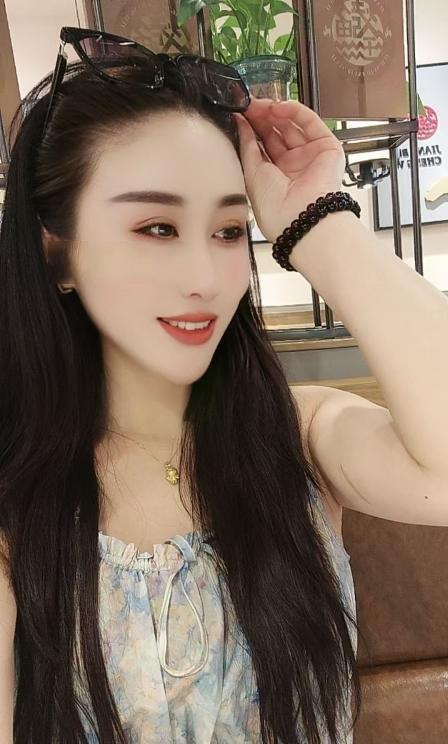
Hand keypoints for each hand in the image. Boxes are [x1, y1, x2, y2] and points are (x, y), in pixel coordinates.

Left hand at [234, 97, 345, 242]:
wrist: (299, 217)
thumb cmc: (275, 208)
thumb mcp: (252, 172)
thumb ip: (247, 145)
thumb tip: (240, 123)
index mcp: (276, 176)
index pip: (264, 144)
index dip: (252, 127)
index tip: (239, 114)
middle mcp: (294, 165)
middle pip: (277, 132)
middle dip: (261, 117)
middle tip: (247, 105)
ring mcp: (311, 156)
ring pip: (293, 125)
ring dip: (275, 112)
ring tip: (259, 106)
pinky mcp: (327, 148)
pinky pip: (311, 122)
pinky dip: (295, 111)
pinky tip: (279, 107)